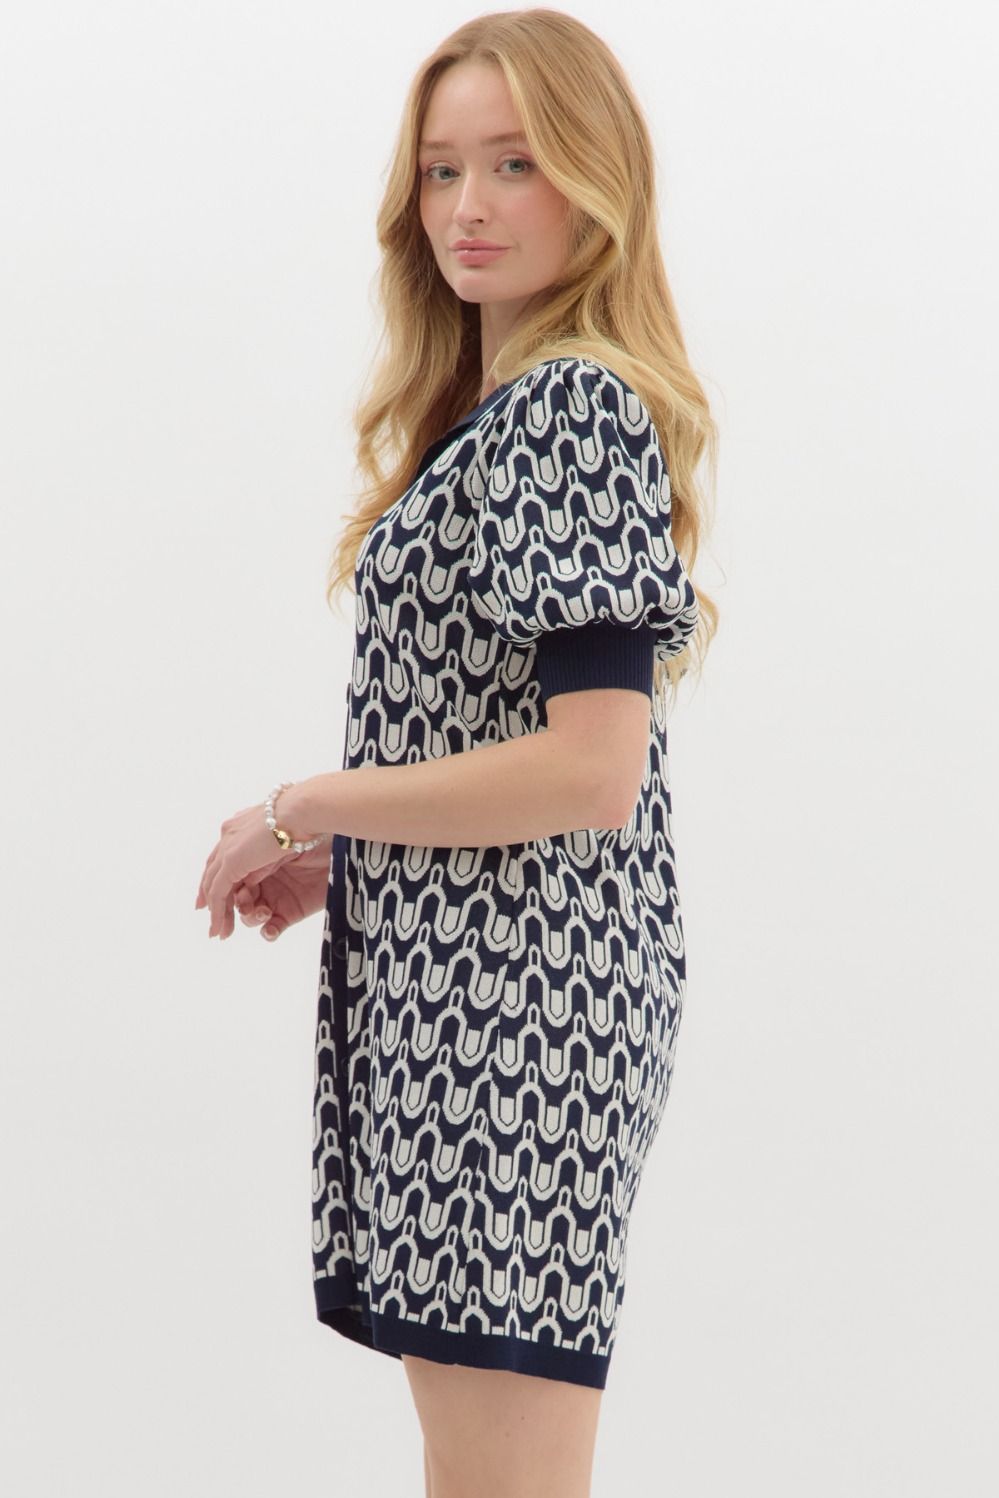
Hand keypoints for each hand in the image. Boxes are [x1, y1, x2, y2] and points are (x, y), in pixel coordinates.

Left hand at [195, 799, 323, 940]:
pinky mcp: (231, 862)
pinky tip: (221, 927)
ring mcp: (228, 848)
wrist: (305, 809)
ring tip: (218, 932)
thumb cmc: (307, 817)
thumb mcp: (285, 836)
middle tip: (206, 914)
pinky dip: (218, 912)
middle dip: (208, 894)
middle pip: (212, 870)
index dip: (218, 873)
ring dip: (215, 911)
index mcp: (241, 826)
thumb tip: (269, 862)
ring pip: (213, 885)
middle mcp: (229, 835)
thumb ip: (271, 849)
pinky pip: (219, 893)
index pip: (223, 854)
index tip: (218, 891)